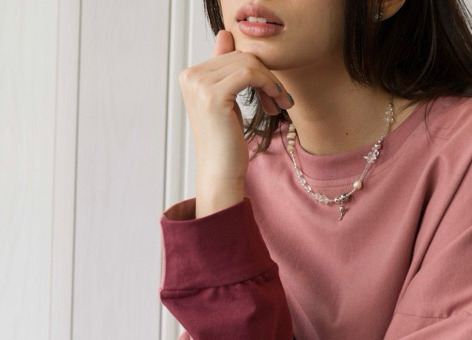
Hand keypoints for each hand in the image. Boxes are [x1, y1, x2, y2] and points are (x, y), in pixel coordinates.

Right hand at [178, 30, 293, 214]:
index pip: (231, 55)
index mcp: (190, 75)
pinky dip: (269, 85)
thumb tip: (225, 34)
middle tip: (280, 101)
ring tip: (280, 103)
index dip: (257, 71)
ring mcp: (199, 84)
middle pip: (241, 56)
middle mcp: (190, 76)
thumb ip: (224, 68)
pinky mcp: (213, 95)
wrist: (220, 173)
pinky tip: (276, 102)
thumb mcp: (226, 100)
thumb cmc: (226, 142)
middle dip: (266, 77)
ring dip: (271, 82)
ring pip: (248, 63)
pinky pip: (250, 74)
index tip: (271, 94)